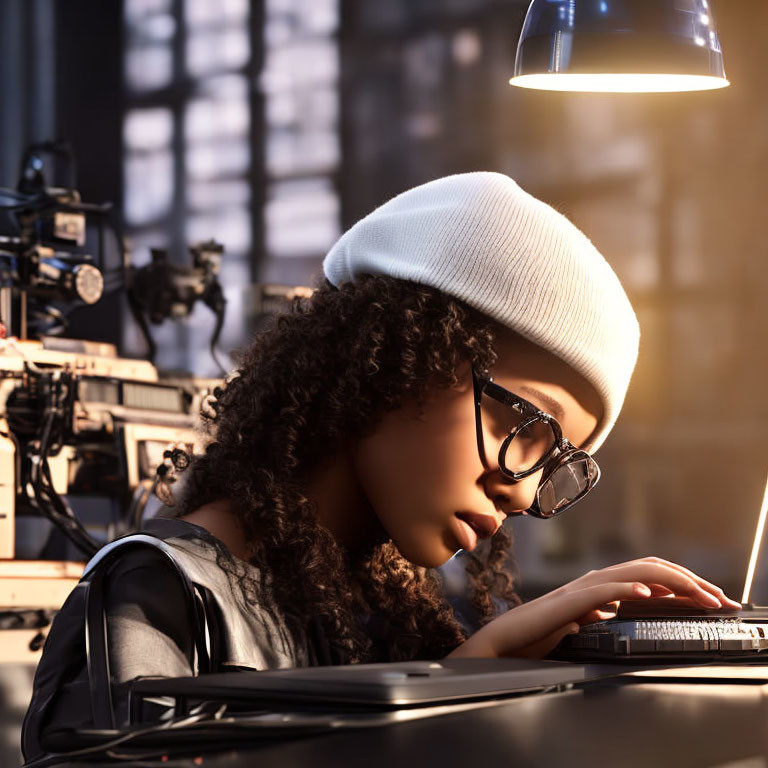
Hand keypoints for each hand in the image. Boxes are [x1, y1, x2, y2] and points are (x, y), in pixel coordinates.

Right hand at [446, 556, 741, 659]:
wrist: (504, 641)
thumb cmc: (537, 636)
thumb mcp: (580, 626)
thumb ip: (599, 614)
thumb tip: (617, 611)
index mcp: (600, 588)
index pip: (649, 576)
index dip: (683, 584)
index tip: (711, 600)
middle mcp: (594, 582)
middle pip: (651, 568)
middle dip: (691, 581)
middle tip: (720, 598)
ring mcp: (582, 589)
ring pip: (634, 573)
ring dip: (672, 582)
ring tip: (700, 594)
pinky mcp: (569, 602)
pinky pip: (603, 591)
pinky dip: (627, 589)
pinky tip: (647, 594)